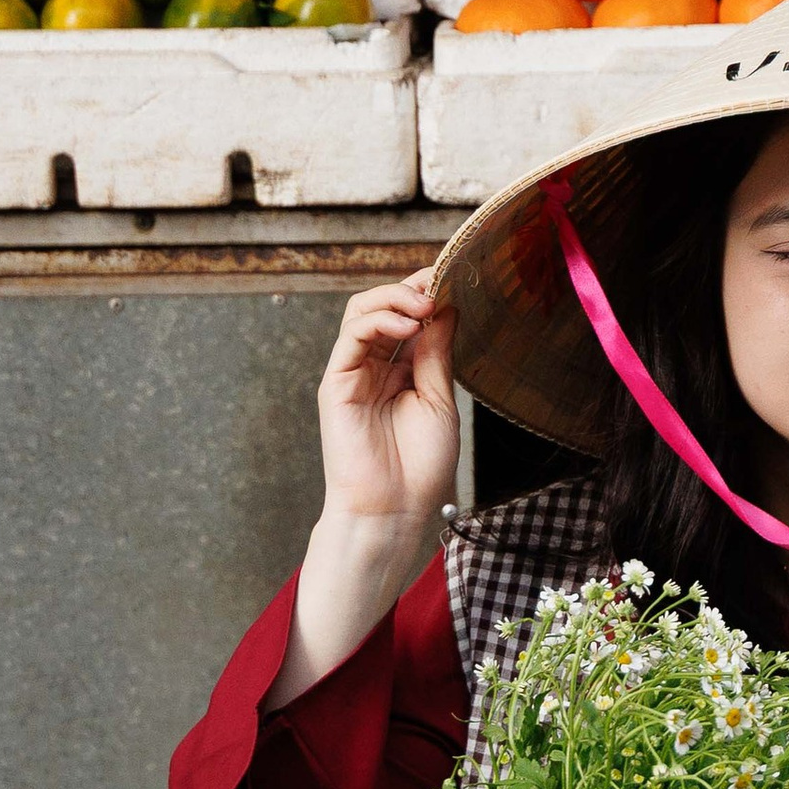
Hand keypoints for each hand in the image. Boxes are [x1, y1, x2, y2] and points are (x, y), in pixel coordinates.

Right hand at [316, 273, 457, 533]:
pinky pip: (351, 337)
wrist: (394, 509)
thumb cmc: (420, 466)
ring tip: (424, 304)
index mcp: (401, 371)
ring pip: (361, 312)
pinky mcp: (336, 383)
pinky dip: (379, 320)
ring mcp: (352, 373)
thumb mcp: (439, 399)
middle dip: (410, 288)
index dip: (425, 294)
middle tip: (438, 285)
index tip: (452, 279)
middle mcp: (374, 367)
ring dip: (394, 298)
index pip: (407, 318)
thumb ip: (436, 353)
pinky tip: (407, 324)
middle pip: (381, 307)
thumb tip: (446, 307)